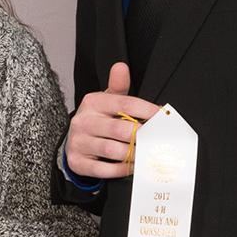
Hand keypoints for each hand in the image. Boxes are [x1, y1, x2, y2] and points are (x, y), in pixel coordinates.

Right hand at [63, 62, 159, 180]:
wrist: (74, 141)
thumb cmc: (97, 119)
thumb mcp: (106, 100)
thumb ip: (118, 86)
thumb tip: (121, 67)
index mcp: (93, 103)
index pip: (125, 104)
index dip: (147, 111)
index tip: (163, 118)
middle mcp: (83, 122)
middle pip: (120, 129)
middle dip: (142, 136)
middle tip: (158, 141)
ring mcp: (79, 143)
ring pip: (112, 151)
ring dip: (133, 154)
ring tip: (147, 155)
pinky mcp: (78, 162)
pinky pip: (103, 169)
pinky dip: (121, 169)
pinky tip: (131, 166)